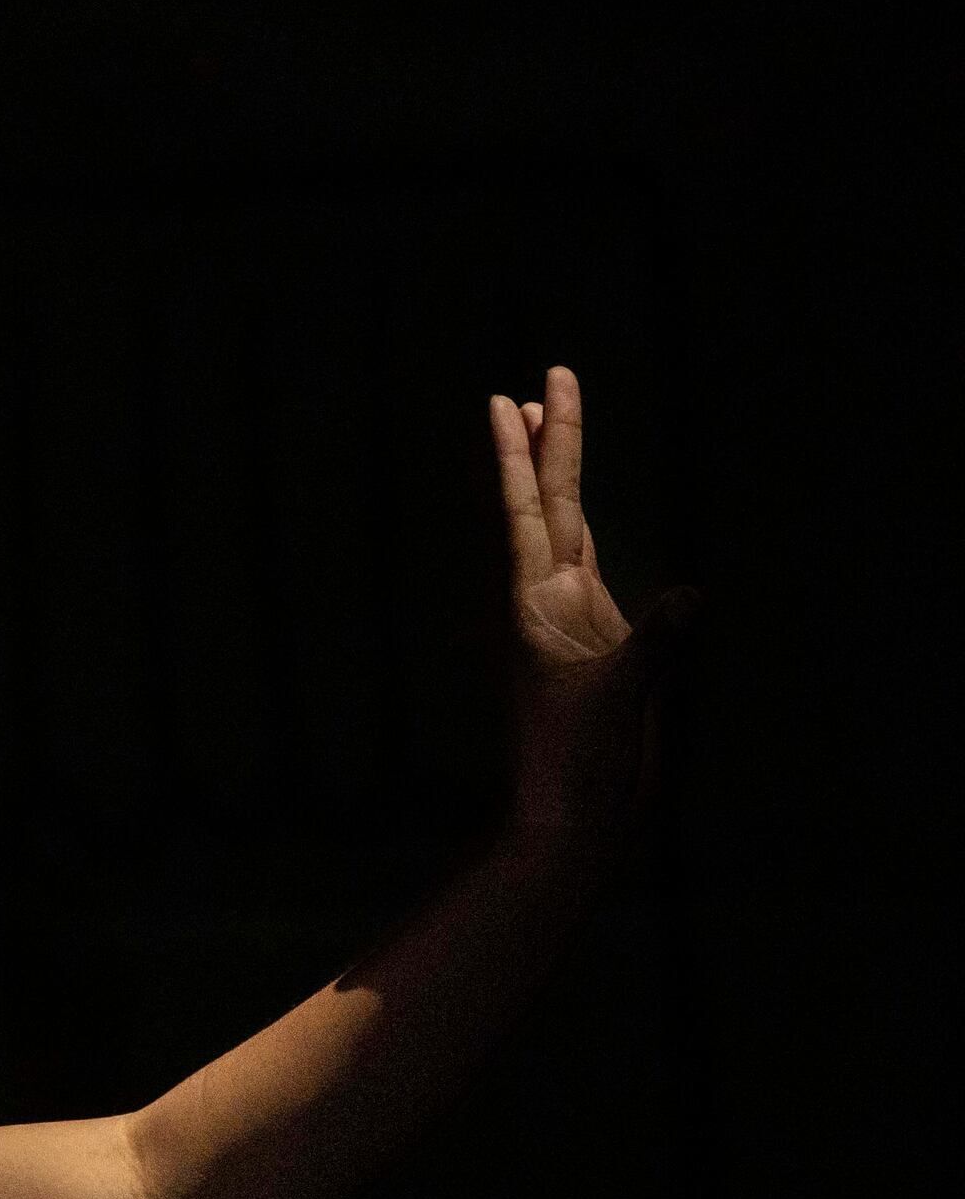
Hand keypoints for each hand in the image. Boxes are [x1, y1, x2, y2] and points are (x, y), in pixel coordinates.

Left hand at [489, 366, 698, 838]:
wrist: (573, 819)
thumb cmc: (581, 765)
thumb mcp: (618, 698)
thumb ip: (654, 644)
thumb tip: (692, 596)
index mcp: (537, 605)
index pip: (529, 511)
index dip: (520, 454)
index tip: (506, 400)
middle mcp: (548, 602)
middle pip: (548, 502)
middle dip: (547, 441)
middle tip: (541, 379)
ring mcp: (571, 620)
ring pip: (565, 530)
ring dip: (556, 477)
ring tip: (544, 419)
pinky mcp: (596, 645)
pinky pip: (590, 573)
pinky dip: (585, 537)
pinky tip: (581, 518)